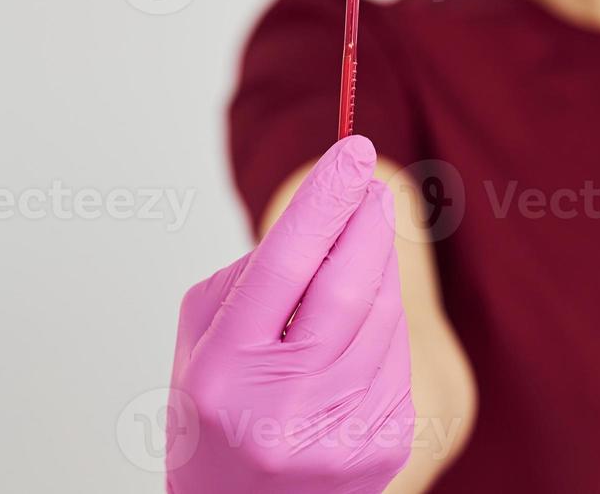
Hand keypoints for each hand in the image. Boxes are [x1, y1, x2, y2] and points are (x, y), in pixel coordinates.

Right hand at [167, 135, 414, 492]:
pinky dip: (383, 331)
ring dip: (378, 274)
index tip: (353, 149)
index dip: (324, 202)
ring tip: (356, 263)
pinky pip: (397, 359)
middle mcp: (279, 409)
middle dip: (366, 225)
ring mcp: (336, 436)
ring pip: (382, 319)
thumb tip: (325, 220)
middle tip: (373, 185)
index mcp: (223, 374)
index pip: (285, 266)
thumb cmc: (216, 413)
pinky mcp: (381, 450)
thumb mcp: (202, 345)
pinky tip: (356, 338)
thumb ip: (251, 280)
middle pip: (348, 288)